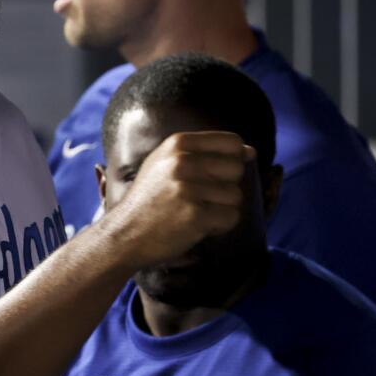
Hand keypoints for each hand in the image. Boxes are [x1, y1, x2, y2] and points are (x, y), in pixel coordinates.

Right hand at [98, 131, 253, 269]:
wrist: (123, 234)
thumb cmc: (149, 200)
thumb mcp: (166, 165)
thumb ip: (206, 154)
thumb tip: (251, 152)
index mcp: (177, 144)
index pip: (232, 142)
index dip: (232, 160)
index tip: (216, 175)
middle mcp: (183, 162)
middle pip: (236, 169)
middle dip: (225, 187)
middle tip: (201, 199)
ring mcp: (189, 188)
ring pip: (235, 196)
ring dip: (221, 209)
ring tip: (195, 213)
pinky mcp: (196, 215)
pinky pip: (231, 217)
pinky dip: (219, 226)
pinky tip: (197, 227)